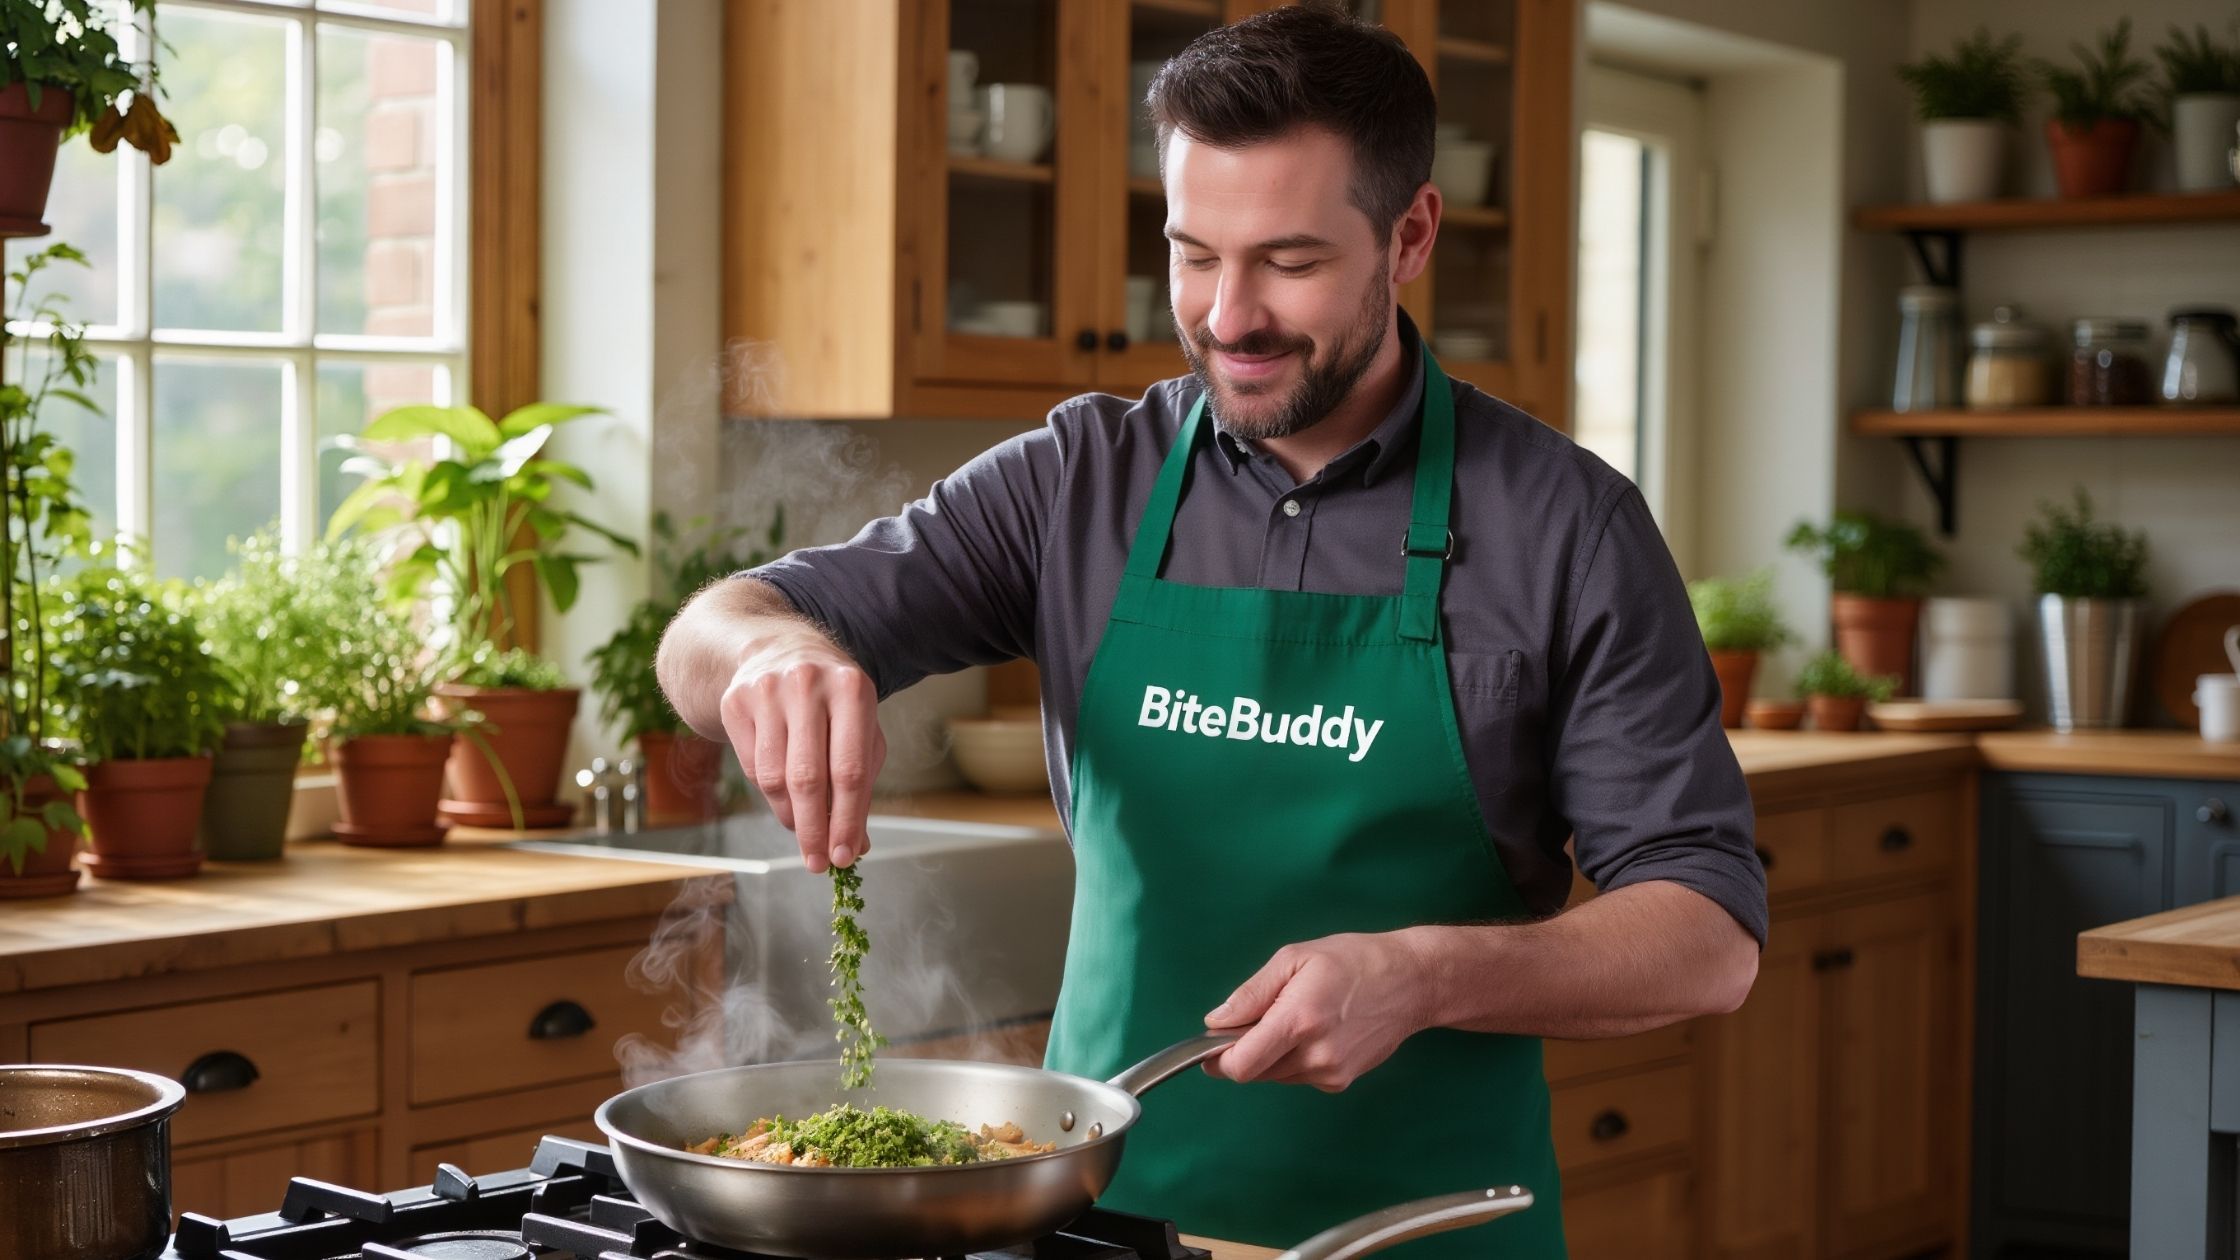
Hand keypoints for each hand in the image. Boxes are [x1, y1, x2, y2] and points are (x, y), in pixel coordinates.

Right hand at [719, 641, 884, 873]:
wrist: (777, 649)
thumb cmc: (832, 700)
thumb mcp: (859, 727)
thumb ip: (862, 783)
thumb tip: (857, 845)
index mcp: (852, 689)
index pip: (850, 769)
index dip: (847, 819)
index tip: (846, 856)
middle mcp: (808, 685)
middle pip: (807, 778)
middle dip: (814, 830)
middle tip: (818, 863)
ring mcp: (767, 690)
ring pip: (773, 778)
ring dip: (791, 816)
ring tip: (804, 829)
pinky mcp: (735, 701)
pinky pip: (752, 768)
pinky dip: (769, 794)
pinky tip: (783, 794)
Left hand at [1202, 930, 1435, 1092]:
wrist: (1410, 983)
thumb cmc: (1353, 961)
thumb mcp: (1294, 959)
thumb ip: (1251, 994)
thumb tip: (1217, 1021)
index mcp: (1299, 1021)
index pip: (1242, 1065)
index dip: (1219, 1059)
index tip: (1211, 1046)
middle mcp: (1315, 1055)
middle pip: (1255, 1073)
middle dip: (1245, 1051)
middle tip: (1259, 1018)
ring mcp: (1331, 1073)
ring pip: (1275, 1076)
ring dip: (1271, 1054)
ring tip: (1296, 1018)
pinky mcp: (1341, 1082)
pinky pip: (1298, 1077)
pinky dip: (1294, 1059)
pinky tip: (1315, 1032)